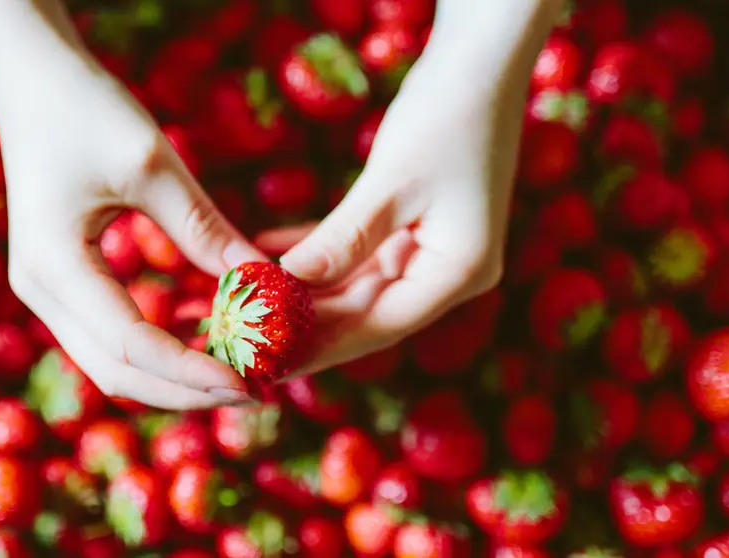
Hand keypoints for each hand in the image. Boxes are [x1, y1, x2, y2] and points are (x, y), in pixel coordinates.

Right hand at [0, 0, 264, 408]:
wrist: (31, 77)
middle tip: (254, 391)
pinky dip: (156, 351)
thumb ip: (204, 230)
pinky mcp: (61, 280)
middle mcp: (39, 292)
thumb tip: (263, 283)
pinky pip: (109, 336)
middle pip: (117, 373)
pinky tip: (201, 345)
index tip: (251, 381)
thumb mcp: (153, 165)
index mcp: (54, 267)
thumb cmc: (85, 109)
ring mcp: (45, 290)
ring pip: (111, 363)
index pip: (131, 346)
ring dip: (171, 378)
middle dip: (186, 390)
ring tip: (235, 377)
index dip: (192, 372)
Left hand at [257, 0, 562, 375]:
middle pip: (367, 312)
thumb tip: (288, 282)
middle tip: (247, 333)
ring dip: (305, 289)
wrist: (481, 62)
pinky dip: (318, 253)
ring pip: (357, 285)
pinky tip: (269, 251)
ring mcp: (432, 250)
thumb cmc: (446, 116)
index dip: (321, 346)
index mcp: (459, 272)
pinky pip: (358, 253)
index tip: (269, 361)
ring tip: (249, 296)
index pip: (380, 326)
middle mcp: (449, 272)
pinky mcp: (414, 227)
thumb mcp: (390, 184)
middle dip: (306, 322)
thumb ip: (342, 240)